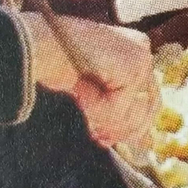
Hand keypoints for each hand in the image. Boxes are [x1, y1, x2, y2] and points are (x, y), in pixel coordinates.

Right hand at [28, 15, 157, 146]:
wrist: (37, 43)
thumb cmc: (56, 63)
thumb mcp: (93, 92)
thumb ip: (119, 112)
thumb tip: (147, 143)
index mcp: (133, 52)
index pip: (150, 99)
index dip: (130, 126)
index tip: (107, 140)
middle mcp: (142, 51)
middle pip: (150, 108)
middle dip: (122, 128)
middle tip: (99, 137)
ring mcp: (140, 57)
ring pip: (132, 113)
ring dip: (102, 117)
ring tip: (81, 100)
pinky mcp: (133, 66)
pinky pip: (117, 108)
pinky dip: (95, 108)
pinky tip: (80, 92)